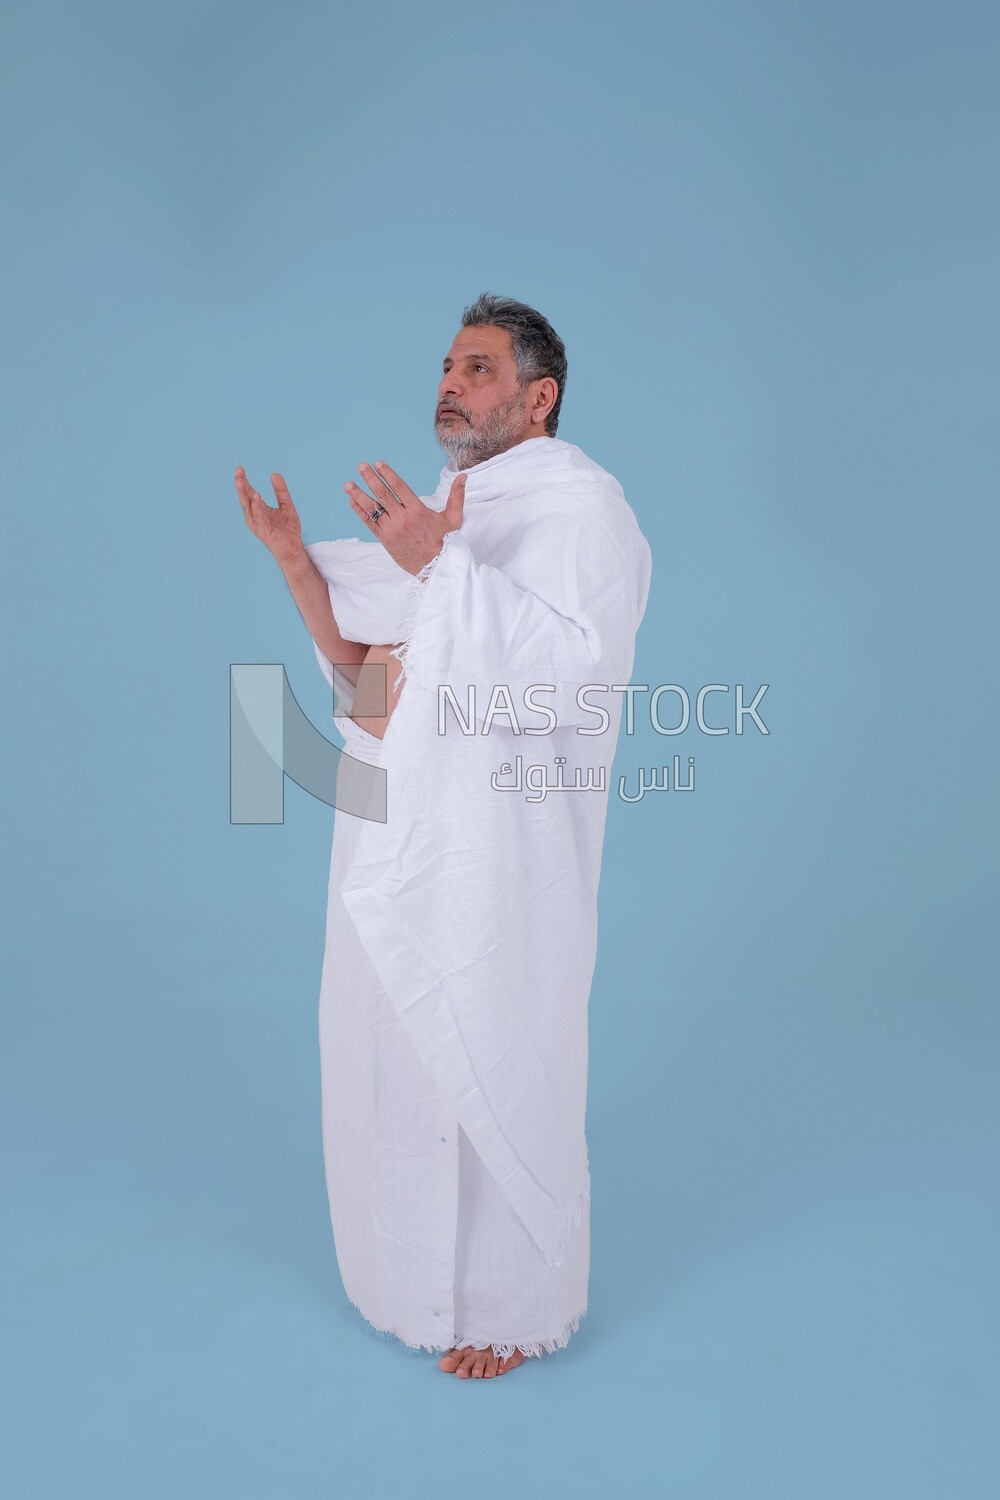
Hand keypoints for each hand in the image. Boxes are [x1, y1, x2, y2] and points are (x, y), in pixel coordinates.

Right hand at [234, 467, 303, 567]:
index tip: (240, 468)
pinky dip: (257, 507)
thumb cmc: (288, 530)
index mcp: (258, 510)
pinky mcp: (264, 532)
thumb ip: (281, 491)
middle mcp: (255, 517)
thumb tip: (274, 474)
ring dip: (245, 494)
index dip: (244, 481)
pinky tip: (256, 497)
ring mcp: (258, 524)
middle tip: (238, 471)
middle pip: (245, 498)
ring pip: (249, 507)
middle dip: (241, 485)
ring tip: (241, 481)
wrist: (294, 550)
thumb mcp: (286, 506)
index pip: (249, 493)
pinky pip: (260, 517)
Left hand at [344, 461, 465, 574]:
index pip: (399, 488)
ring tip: (348, 484)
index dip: (388, 474)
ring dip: (359, 495)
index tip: (378, 464)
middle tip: (361, 466)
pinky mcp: (385, 540)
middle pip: (383, 494)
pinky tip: (352, 501)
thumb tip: (463, 476)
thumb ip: (457, 496)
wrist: (434, 567)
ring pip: (373, 508)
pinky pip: (369, 523)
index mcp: (418, 511)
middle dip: (370, 479)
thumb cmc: (445, 541)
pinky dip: (360, 511)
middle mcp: (403, 519)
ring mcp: (392, 530)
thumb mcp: (454, 519)